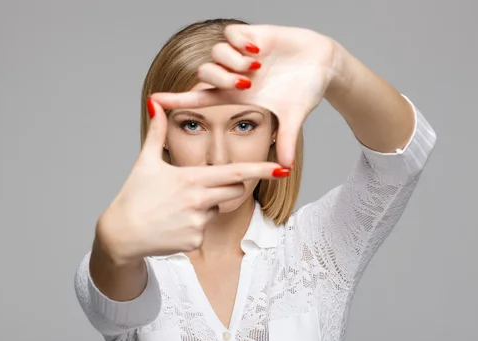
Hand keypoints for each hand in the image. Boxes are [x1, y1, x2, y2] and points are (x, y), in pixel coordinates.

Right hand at [98, 99, 288, 263]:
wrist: (121, 234)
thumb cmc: (133, 196)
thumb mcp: (146, 162)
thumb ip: (157, 132)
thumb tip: (155, 103)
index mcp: (191, 179)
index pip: (235, 172)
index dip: (261, 170)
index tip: (283, 168)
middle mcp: (199, 201)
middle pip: (232, 191)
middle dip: (224, 187)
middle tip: (194, 189)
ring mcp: (198, 224)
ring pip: (216, 211)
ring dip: (204, 207)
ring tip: (175, 208)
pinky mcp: (194, 242)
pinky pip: (204, 230)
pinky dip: (193, 227)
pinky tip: (172, 225)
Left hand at [150, 24, 344, 168]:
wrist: (323, 64)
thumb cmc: (304, 90)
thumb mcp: (293, 117)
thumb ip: (286, 139)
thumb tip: (286, 168)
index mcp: (237, 95)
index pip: (200, 97)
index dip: (177, 99)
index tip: (154, 101)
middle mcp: (234, 74)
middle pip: (206, 74)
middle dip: (221, 79)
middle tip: (246, 84)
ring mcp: (242, 55)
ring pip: (216, 54)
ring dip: (233, 62)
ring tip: (257, 68)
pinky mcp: (252, 35)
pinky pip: (231, 34)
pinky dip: (240, 42)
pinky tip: (257, 51)